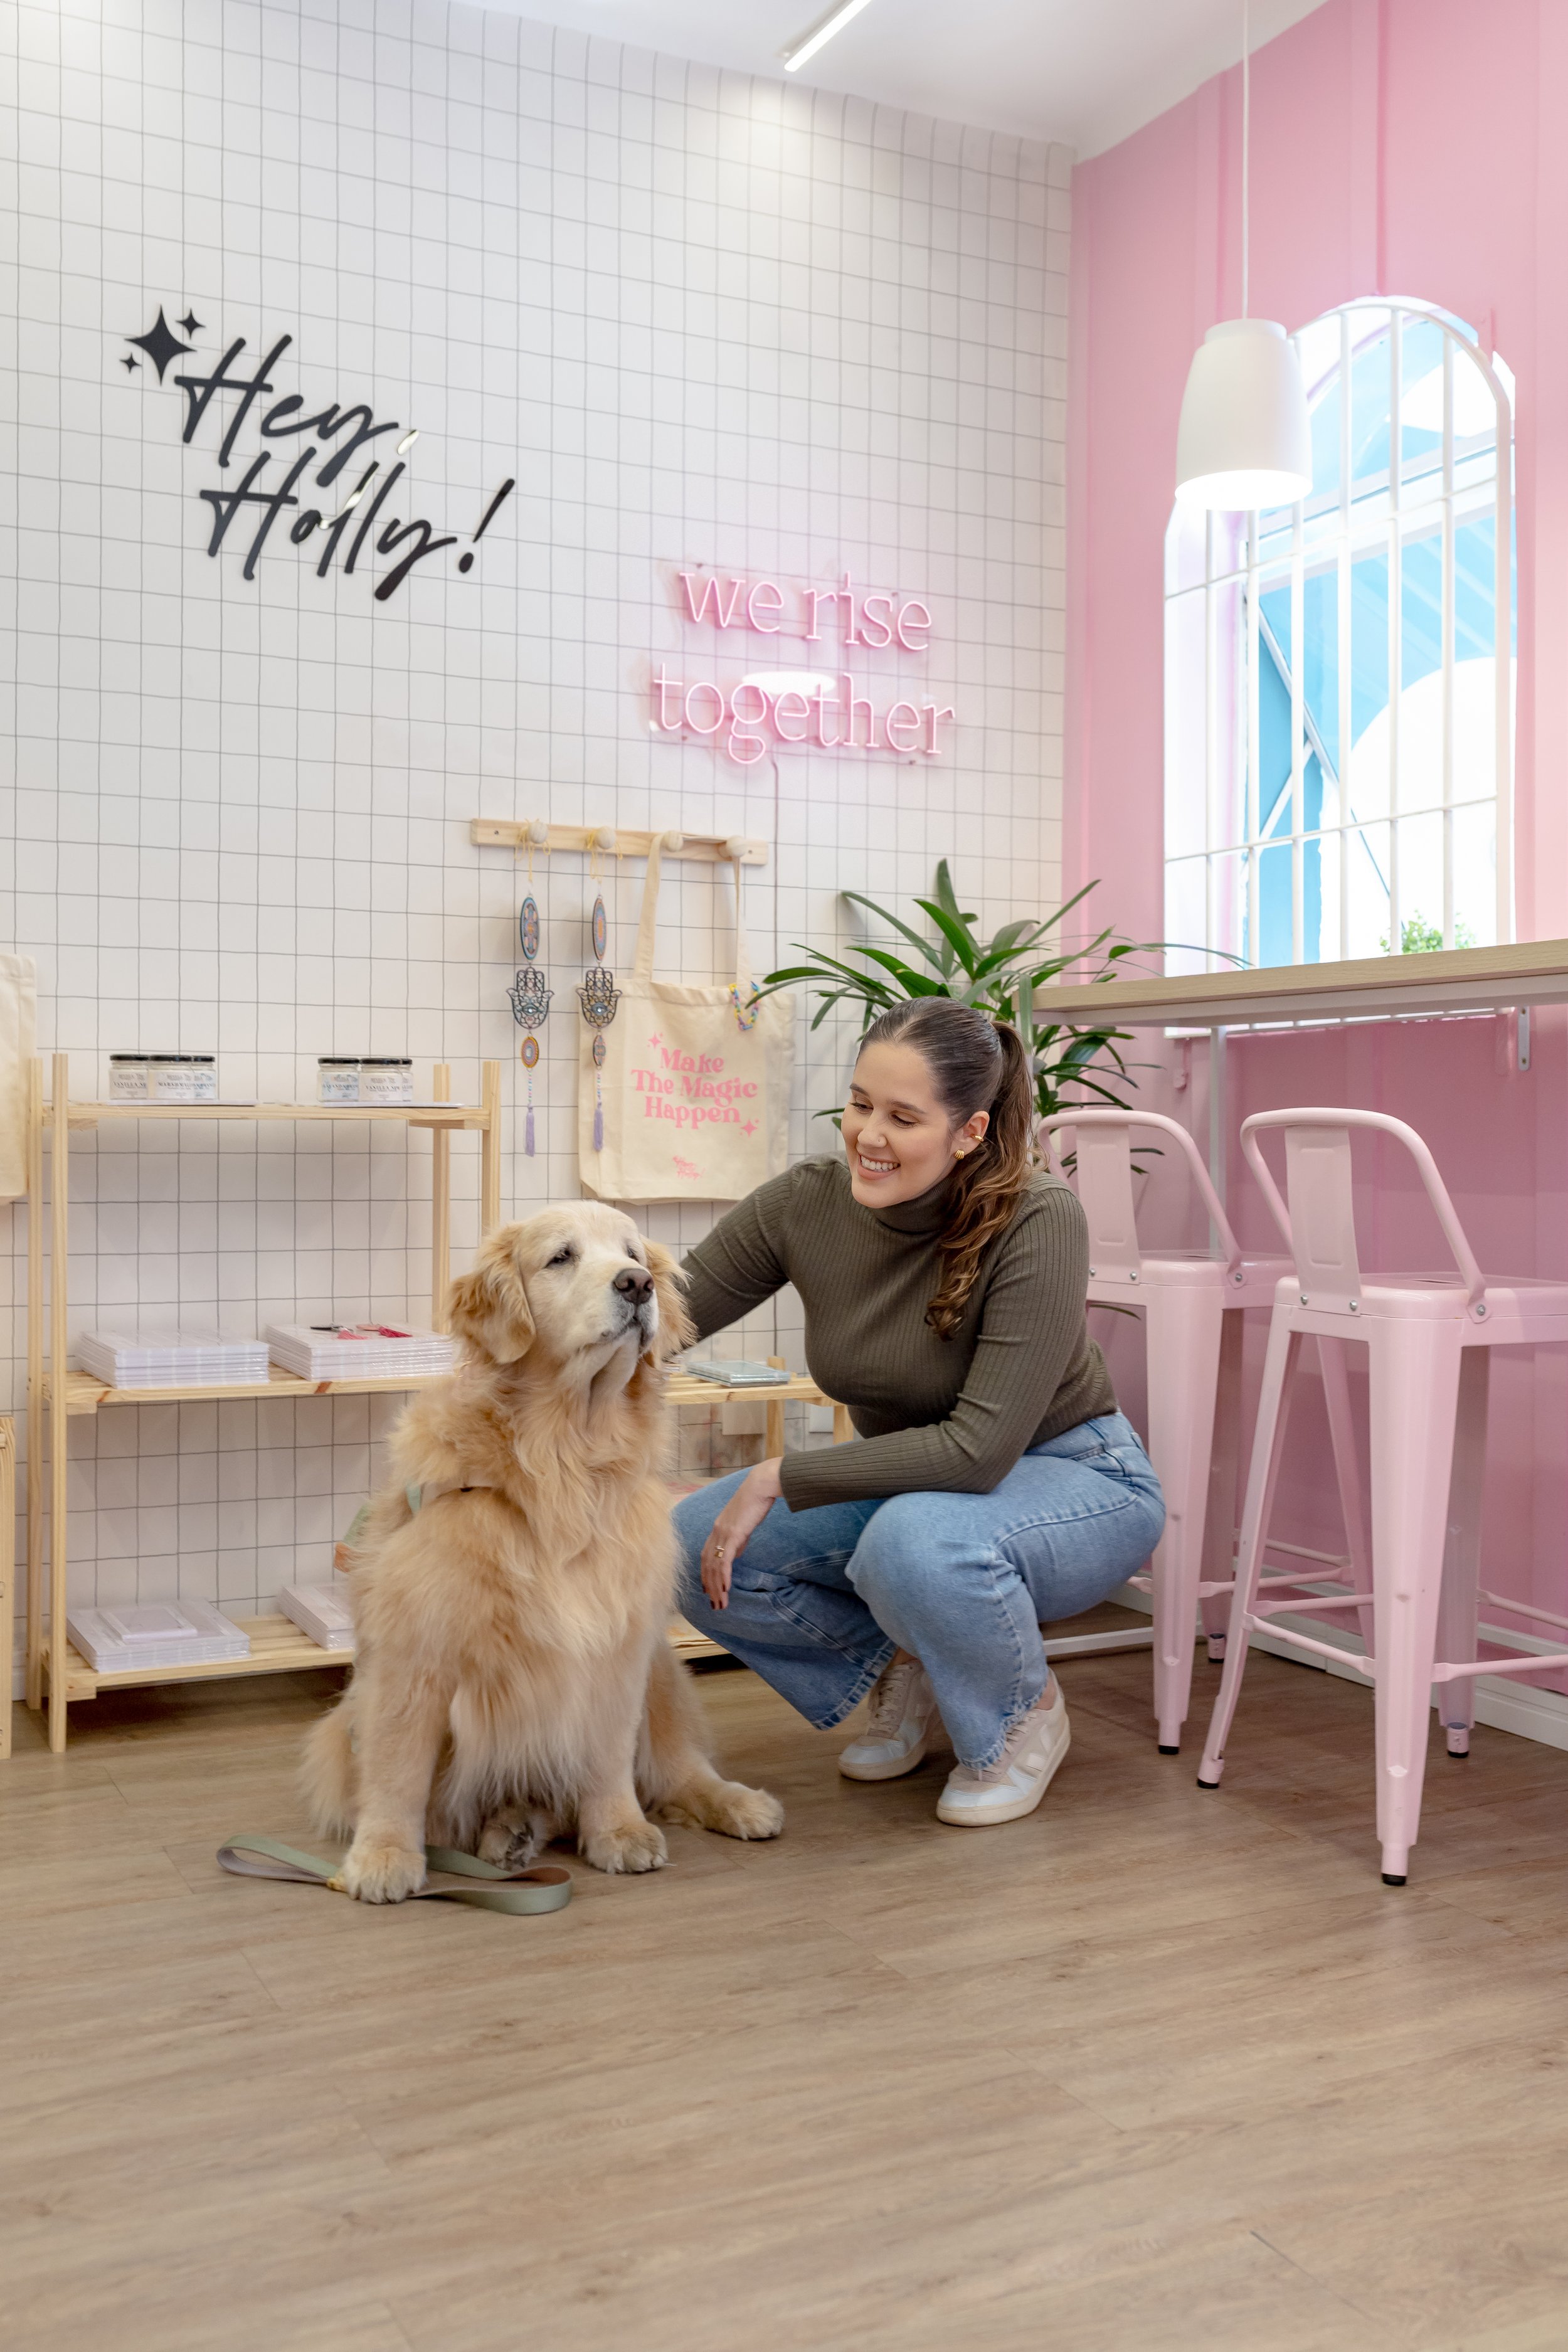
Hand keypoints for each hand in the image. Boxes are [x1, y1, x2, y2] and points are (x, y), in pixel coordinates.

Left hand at [701, 1458, 782, 1608]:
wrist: (760, 1486)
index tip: (707, 1589)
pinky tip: (726, 1588)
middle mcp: (716, 1532)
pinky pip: (724, 1560)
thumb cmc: (756, 1501)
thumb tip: (735, 1552)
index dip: (705, 1574)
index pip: (706, 1556)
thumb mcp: (744, 1523)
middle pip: (707, 1565)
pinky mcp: (732, 1534)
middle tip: (714, 1604)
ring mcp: (722, 1533)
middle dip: (710, 1587)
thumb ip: (738, 1538)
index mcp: (717, 1529)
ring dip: (717, 1587)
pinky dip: (723, 1576)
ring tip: (721, 1604)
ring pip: (714, 1566)